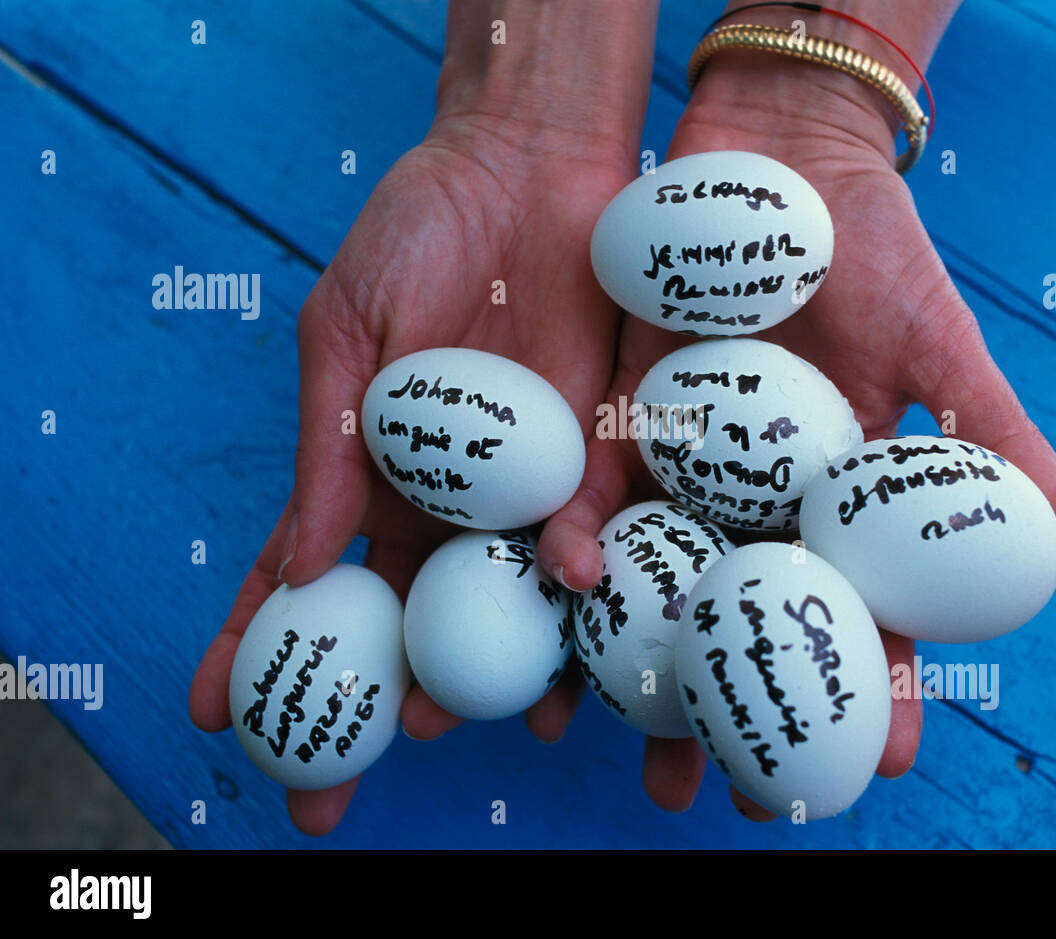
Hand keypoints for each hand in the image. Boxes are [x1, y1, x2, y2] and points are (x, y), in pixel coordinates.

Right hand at [188, 110, 633, 834]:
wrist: (525, 166)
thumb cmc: (415, 234)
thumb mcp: (346, 331)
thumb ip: (329, 444)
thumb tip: (302, 557)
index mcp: (373, 475)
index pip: (311, 577)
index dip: (261, 644)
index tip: (219, 711)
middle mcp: (450, 498)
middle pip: (415, 612)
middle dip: (391, 688)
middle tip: (377, 748)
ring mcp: (525, 480)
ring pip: (508, 592)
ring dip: (496, 658)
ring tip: (473, 719)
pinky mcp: (597, 446)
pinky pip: (590, 519)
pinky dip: (579, 558)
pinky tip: (572, 592)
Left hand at [540, 42, 1055, 821]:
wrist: (778, 156)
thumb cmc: (876, 250)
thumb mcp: (940, 346)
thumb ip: (997, 439)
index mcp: (841, 499)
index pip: (863, 613)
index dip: (874, 691)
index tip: (877, 770)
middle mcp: (760, 500)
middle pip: (746, 626)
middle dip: (730, 713)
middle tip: (714, 797)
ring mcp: (687, 469)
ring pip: (663, 589)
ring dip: (642, 670)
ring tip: (627, 753)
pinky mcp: (621, 424)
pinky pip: (596, 503)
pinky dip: (579, 559)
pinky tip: (564, 618)